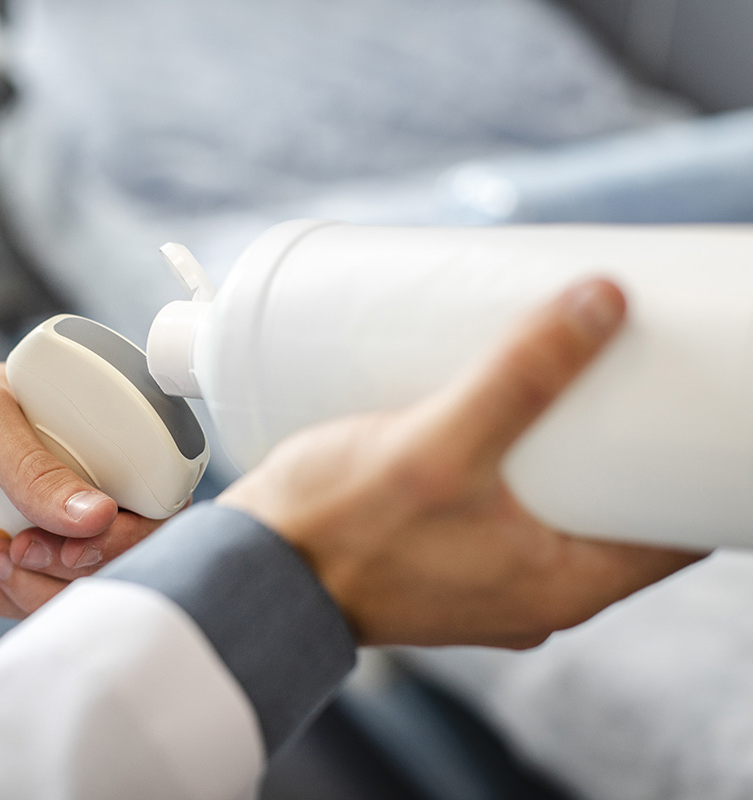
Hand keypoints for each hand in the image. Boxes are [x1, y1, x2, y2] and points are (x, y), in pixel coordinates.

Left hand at [0, 362, 161, 617]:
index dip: (132, 530)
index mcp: (94, 431)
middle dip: (71, 565)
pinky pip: (34, 602)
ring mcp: (52, 525)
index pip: (155, 493)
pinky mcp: (21, 562)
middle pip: (125, 553)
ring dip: (32, 586)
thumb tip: (99, 515)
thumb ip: (35, 468)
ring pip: (81, 588)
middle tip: (22, 547)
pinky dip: (1, 594)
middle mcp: (85, 481)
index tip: (81, 540)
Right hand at [218, 279, 704, 648]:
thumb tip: (601, 303)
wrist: (248, 578)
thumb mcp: (435, 449)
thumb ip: (517, 379)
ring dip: (565, 450)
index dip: (694, 467)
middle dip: (625, 440)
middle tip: (620, 366)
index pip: (674, 534)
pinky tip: (491, 418)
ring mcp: (487, 581)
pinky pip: (505, 511)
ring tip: (556, 376)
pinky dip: (514, 466)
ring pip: (558, 508)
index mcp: (559, 587)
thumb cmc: (334, 534)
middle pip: (616, 511)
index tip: (691, 401)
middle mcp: (533, 594)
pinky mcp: (443, 559)